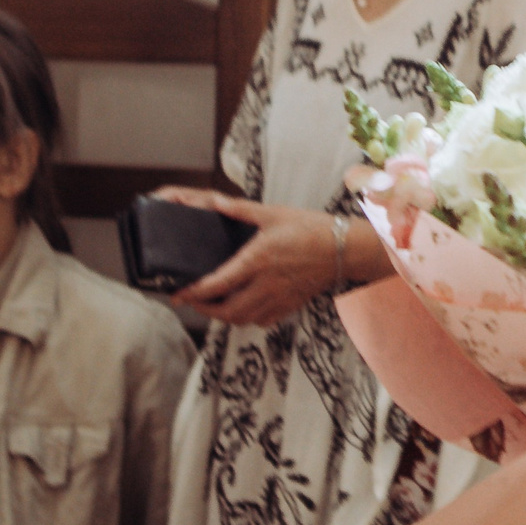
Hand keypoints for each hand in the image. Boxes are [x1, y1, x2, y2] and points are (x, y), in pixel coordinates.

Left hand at [159, 188, 339, 327]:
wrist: (346, 248)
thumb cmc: (313, 228)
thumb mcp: (274, 214)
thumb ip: (241, 210)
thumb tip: (216, 203)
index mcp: (257, 261)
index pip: (217, 285)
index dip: (193, 292)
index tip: (179, 293)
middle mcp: (266, 284)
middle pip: (227, 312)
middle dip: (204, 310)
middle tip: (192, 300)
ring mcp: (279, 298)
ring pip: (243, 320)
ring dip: (225, 316)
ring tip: (215, 304)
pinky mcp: (291, 304)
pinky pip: (263, 321)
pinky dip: (249, 318)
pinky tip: (245, 306)